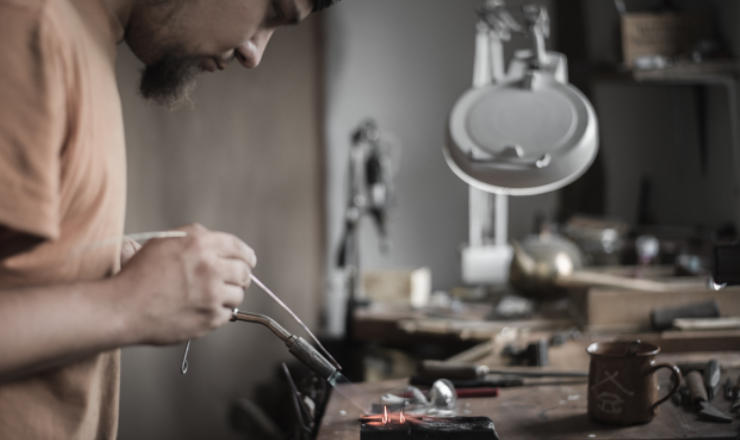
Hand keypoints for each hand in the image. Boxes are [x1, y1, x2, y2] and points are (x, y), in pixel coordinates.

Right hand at [113, 224, 255, 344]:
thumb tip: (215, 242)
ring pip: (238, 294)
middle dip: (240, 276)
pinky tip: (201, 309)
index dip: (246, 256)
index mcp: (200, 244)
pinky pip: (228, 314)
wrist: (123, 307)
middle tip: (231, 280)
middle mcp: (210, 268)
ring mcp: (212, 295)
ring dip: (229, 295)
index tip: (248, 261)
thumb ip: (195, 237)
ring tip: (209, 296)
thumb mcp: (165, 241)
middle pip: (244, 272)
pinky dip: (219, 312)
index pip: (239, 248)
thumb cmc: (138, 275)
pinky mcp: (210, 318)